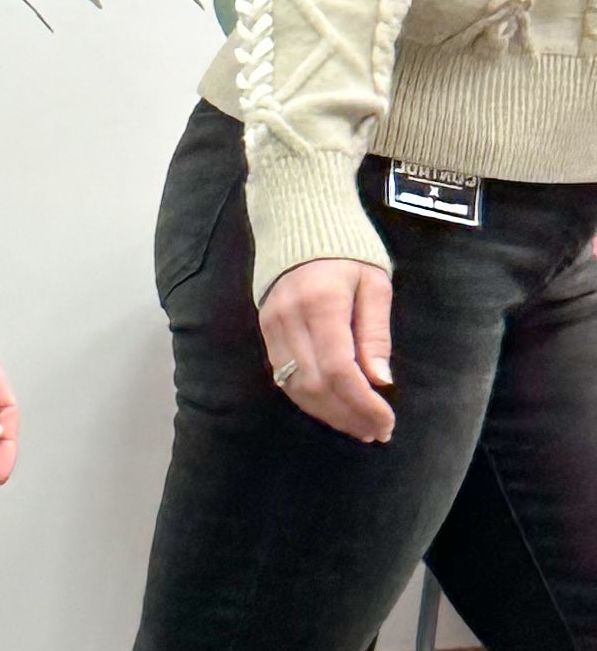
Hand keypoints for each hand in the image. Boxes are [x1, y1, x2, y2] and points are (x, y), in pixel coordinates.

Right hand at [259, 257, 394, 442]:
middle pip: (316, 386)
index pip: (340, 371)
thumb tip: (380, 382)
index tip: (386, 422)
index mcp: (322, 305)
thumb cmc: (347, 247)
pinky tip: (332, 407)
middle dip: (348, 415)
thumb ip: (375, 333)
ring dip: (328, 413)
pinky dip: (308, 398)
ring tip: (358, 426)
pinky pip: (283, 376)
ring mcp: (271, 326)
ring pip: (295, 387)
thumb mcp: (374, 283)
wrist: (299, 218)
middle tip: (376, 432)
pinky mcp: (264, 329)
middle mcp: (290, 320)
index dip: (363, 404)